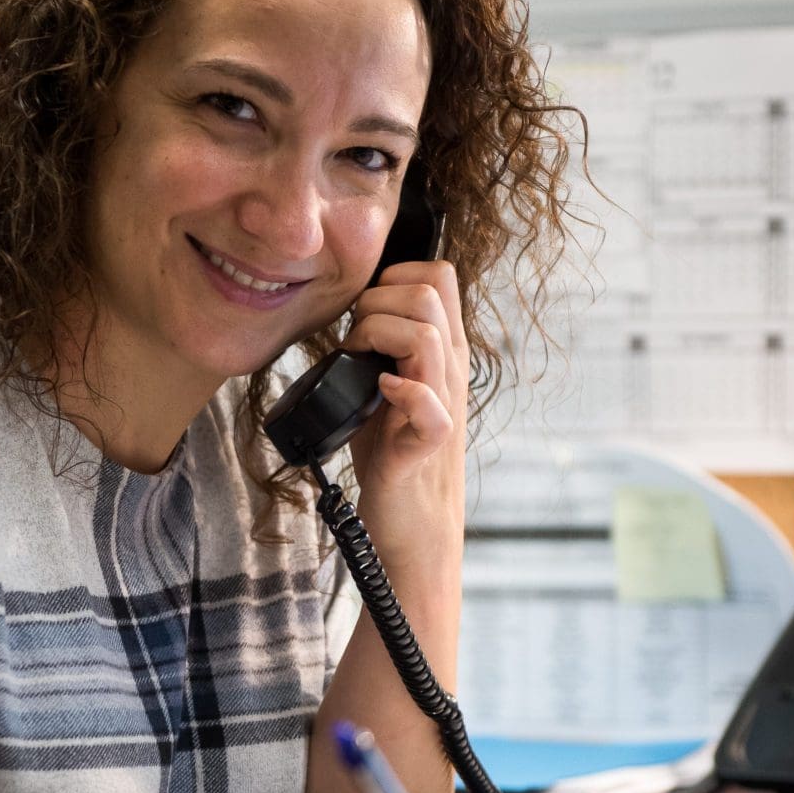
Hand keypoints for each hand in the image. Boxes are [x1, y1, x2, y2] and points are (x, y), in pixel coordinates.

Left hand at [344, 259, 468, 567]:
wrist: (411, 517)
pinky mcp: (428, 442)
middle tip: (355, 340)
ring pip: (428, 335)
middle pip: (430, 291)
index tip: (365, 309)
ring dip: (380, 337)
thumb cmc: (391, 448)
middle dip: (376, 302)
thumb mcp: (386, 380)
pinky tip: (382, 393)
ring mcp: (443, 402)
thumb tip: (345, 309)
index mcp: (441, 349)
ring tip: (361, 364)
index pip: (438, 275)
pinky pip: (431, 407)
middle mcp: (449, 368)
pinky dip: (404, 393)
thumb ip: (379, 344)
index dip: (394, 276)